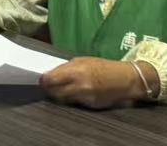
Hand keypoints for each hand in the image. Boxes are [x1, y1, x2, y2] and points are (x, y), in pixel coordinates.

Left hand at [39, 57, 153, 108]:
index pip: (51, 80)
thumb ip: (66, 68)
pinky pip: (76, 102)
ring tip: (62, 88)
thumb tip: (51, 74)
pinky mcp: (91, 106)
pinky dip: (73, 98)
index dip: (43, 81)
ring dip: (60, 95)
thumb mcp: (82, 61)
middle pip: (55, 93)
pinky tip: (76, 92)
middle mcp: (79, 87)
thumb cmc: (103, 66)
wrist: (125, 80)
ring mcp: (85, 98)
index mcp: (75, 72)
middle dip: (49, 90)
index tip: (41, 80)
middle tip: (47, 86)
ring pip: (64, 99)